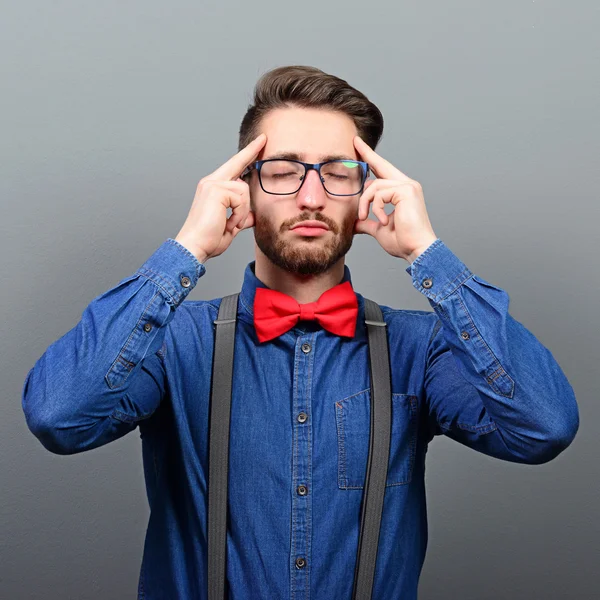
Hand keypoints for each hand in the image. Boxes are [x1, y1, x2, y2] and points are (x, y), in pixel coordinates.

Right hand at [174, 133, 266, 261]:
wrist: (194, 247)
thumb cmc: (208, 239)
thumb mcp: (231, 225)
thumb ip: (241, 216)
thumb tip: (253, 215)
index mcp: (213, 188)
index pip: (234, 167)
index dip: (247, 154)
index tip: (260, 141)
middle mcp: (211, 182)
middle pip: (238, 164)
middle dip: (251, 152)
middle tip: (264, 139)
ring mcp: (212, 184)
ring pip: (244, 189)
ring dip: (242, 211)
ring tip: (231, 223)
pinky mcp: (215, 190)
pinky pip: (241, 199)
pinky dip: (239, 214)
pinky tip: (228, 223)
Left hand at [352, 136, 437, 262]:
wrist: (416, 250)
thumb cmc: (403, 242)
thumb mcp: (379, 229)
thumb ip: (368, 222)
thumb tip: (356, 222)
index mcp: (402, 192)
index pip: (384, 172)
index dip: (372, 160)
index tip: (359, 147)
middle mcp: (407, 185)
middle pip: (382, 165)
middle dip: (367, 154)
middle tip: (354, 141)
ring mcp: (408, 186)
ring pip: (375, 185)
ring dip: (365, 202)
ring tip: (365, 217)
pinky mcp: (406, 190)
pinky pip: (380, 193)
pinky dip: (376, 207)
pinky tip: (384, 220)